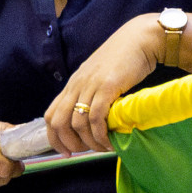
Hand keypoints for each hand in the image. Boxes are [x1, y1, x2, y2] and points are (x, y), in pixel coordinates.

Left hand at [46, 15, 159, 153]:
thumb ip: (92, 94)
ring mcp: (90, 86)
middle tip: (83, 153)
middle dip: (67, 143)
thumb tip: (93, 120)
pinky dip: (100, 134)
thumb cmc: (124, 60)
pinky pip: (96, 117)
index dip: (54, 137)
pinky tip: (110, 141)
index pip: (50, 115)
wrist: (141, 39)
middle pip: (58, 122)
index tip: (65, 151)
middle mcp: (76, 85)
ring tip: (102, 148)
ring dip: (89, 142)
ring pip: (77, 123)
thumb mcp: (100, 77)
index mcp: (72, 85)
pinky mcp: (107, 87)